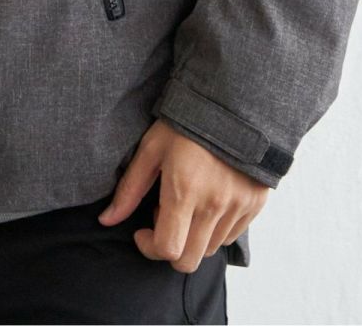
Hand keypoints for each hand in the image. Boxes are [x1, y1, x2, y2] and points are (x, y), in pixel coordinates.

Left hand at [97, 119, 268, 271]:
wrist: (233, 101)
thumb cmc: (187, 121)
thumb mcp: (152, 148)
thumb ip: (130, 189)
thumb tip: (107, 220)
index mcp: (185, 190)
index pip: (168, 248)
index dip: (149, 247)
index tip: (142, 232)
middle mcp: (214, 204)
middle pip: (189, 260)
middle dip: (170, 249)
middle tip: (165, 216)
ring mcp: (238, 206)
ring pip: (211, 249)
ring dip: (193, 237)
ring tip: (188, 202)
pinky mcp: (255, 204)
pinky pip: (232, 235)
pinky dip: (215, 229)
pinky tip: (208, 200)